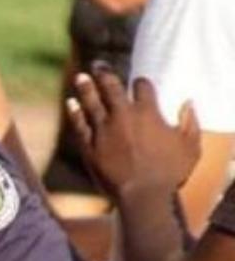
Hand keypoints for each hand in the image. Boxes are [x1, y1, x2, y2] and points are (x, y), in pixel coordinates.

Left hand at [67, 67, 199, 201]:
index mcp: (147, 113)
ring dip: (86, 87)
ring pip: (91, 101)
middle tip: (98, 65)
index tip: (139, 83)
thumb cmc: (170, 173)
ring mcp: (103, 129)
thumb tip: (188, 103)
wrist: (142, 195)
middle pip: (111, 87)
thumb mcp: (190, 148)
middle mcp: (122, 116)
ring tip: (80, 76)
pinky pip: (79, 123)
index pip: (142, 87)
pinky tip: (71, 102)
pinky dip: (75, 111)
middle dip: (104, 73)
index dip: (141, 83)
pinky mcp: (89, 144)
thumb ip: (190, 123)